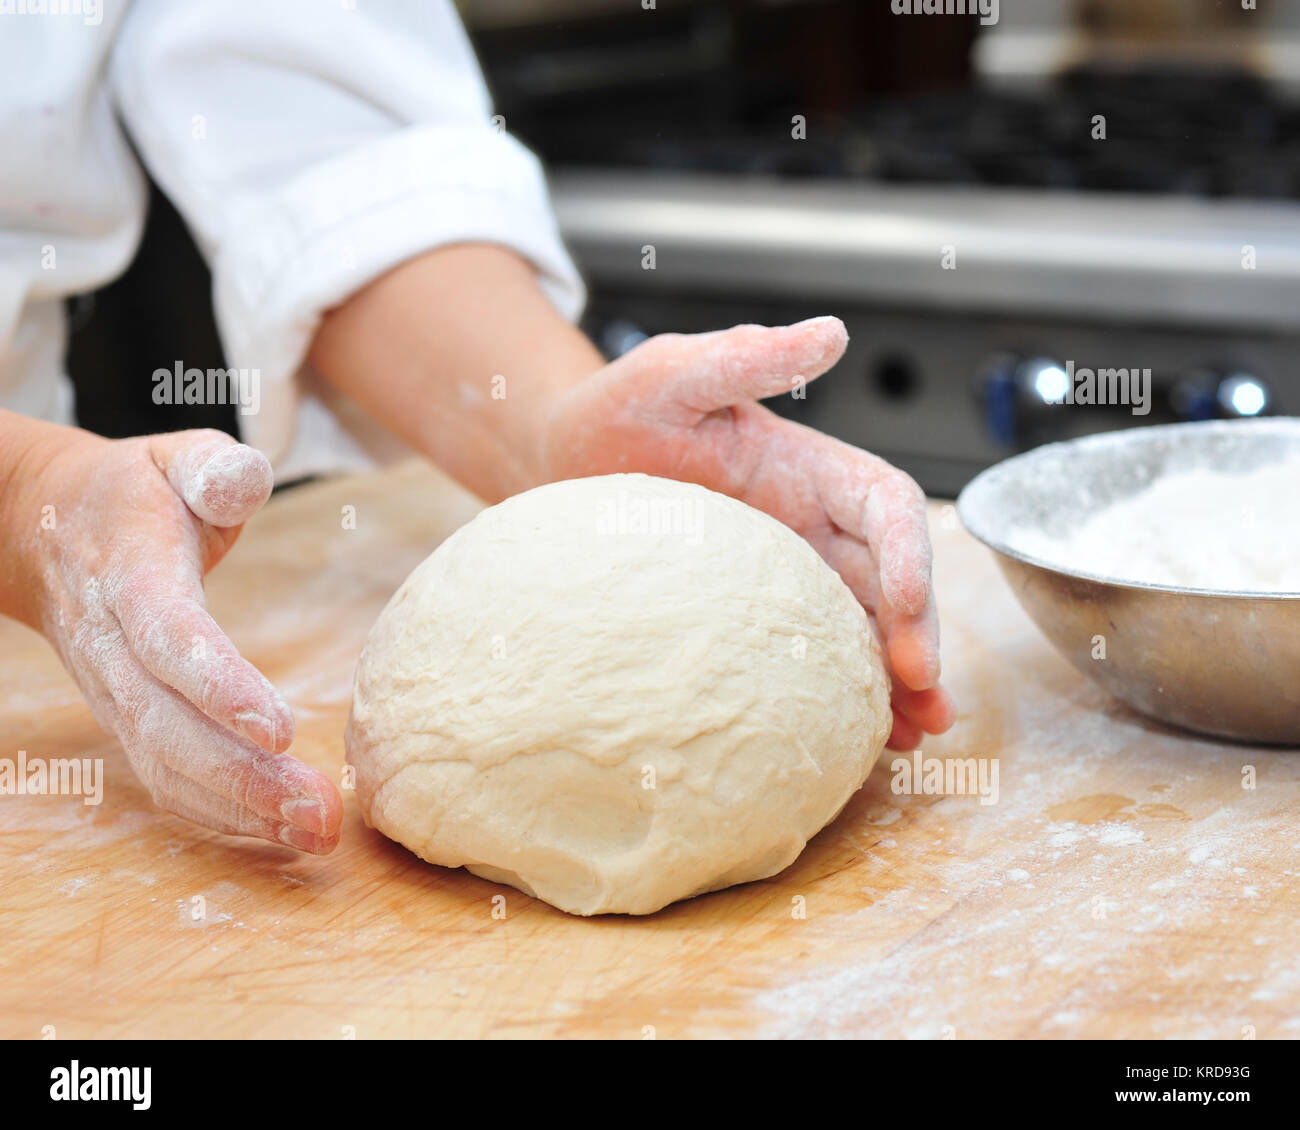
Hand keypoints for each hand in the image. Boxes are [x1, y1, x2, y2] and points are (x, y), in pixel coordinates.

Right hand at [15, 425, 341, 851]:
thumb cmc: (136, 492)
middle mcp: (113, 645)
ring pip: (165, 763)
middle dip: (243, 776)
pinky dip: (219, 811)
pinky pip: (165, 776)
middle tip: (319, 810)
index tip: (279, 728)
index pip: (169, 637)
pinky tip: (279, 831)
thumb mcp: (175, 457)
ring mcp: (114, 690)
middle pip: (169, 724)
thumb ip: (215, 468)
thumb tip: (245, 482)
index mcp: (130, 575)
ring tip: (314, 831)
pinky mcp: (128, 717)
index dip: (219, 685)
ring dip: (240, 807)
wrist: (45, 532)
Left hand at [542, 317, 955, 748]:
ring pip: (863, 625)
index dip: (908, 559)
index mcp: (809, 465)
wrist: (562, 462)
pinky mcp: (753, 613)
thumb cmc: (616, 411)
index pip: (883, 507)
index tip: (909, 615)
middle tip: (926, 698)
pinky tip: (862, 734)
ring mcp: (787, 572)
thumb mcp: (672, 373)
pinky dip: (843, 690)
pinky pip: (812, 652)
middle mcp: (812, 522)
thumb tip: (832, 332)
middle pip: (889, 579)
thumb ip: (748, 356)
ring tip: (913, 735)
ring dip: (896, 677)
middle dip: (916, 635)